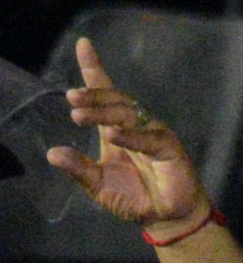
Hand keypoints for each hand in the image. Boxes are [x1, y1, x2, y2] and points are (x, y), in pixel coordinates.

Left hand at [52, 39, 208, 235]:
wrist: (164, 218)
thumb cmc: (134, 197)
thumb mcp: (97, 183)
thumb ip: (78, 168)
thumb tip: (53, 154)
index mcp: (115, 128)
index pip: (104, 93)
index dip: (94, 68)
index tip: (83, 44)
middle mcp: (134, 125)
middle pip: (114, 100)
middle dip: (93, 96)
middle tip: (71, 98)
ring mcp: (153, 133)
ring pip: (128, 113)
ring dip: (103, 112)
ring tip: (80, 115)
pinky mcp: (169, 148)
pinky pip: (149, 137)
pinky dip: (131, 136)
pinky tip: (113, 135)